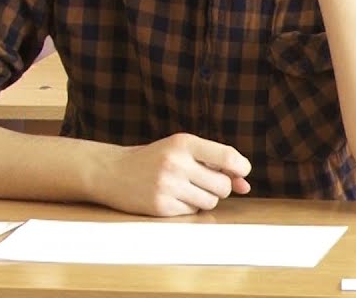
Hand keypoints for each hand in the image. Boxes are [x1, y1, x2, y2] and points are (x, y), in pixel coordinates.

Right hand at [93, 133, 251, 216]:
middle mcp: (176, 163)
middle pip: (223, 185)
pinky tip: (172, 198)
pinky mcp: (160, 206)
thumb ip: (215, 163)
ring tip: (185, 189)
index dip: (241, 167)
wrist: (111, 171)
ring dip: (204, 199)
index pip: (227, 157)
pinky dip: (188, 208)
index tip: (242, 173)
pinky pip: (192, 213)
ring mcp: (167, 186)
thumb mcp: (182, 150)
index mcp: (184, 143)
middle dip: (220, 187)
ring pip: (210, 201)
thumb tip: (245, 185)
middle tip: (204, 182)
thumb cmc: (154, 159)